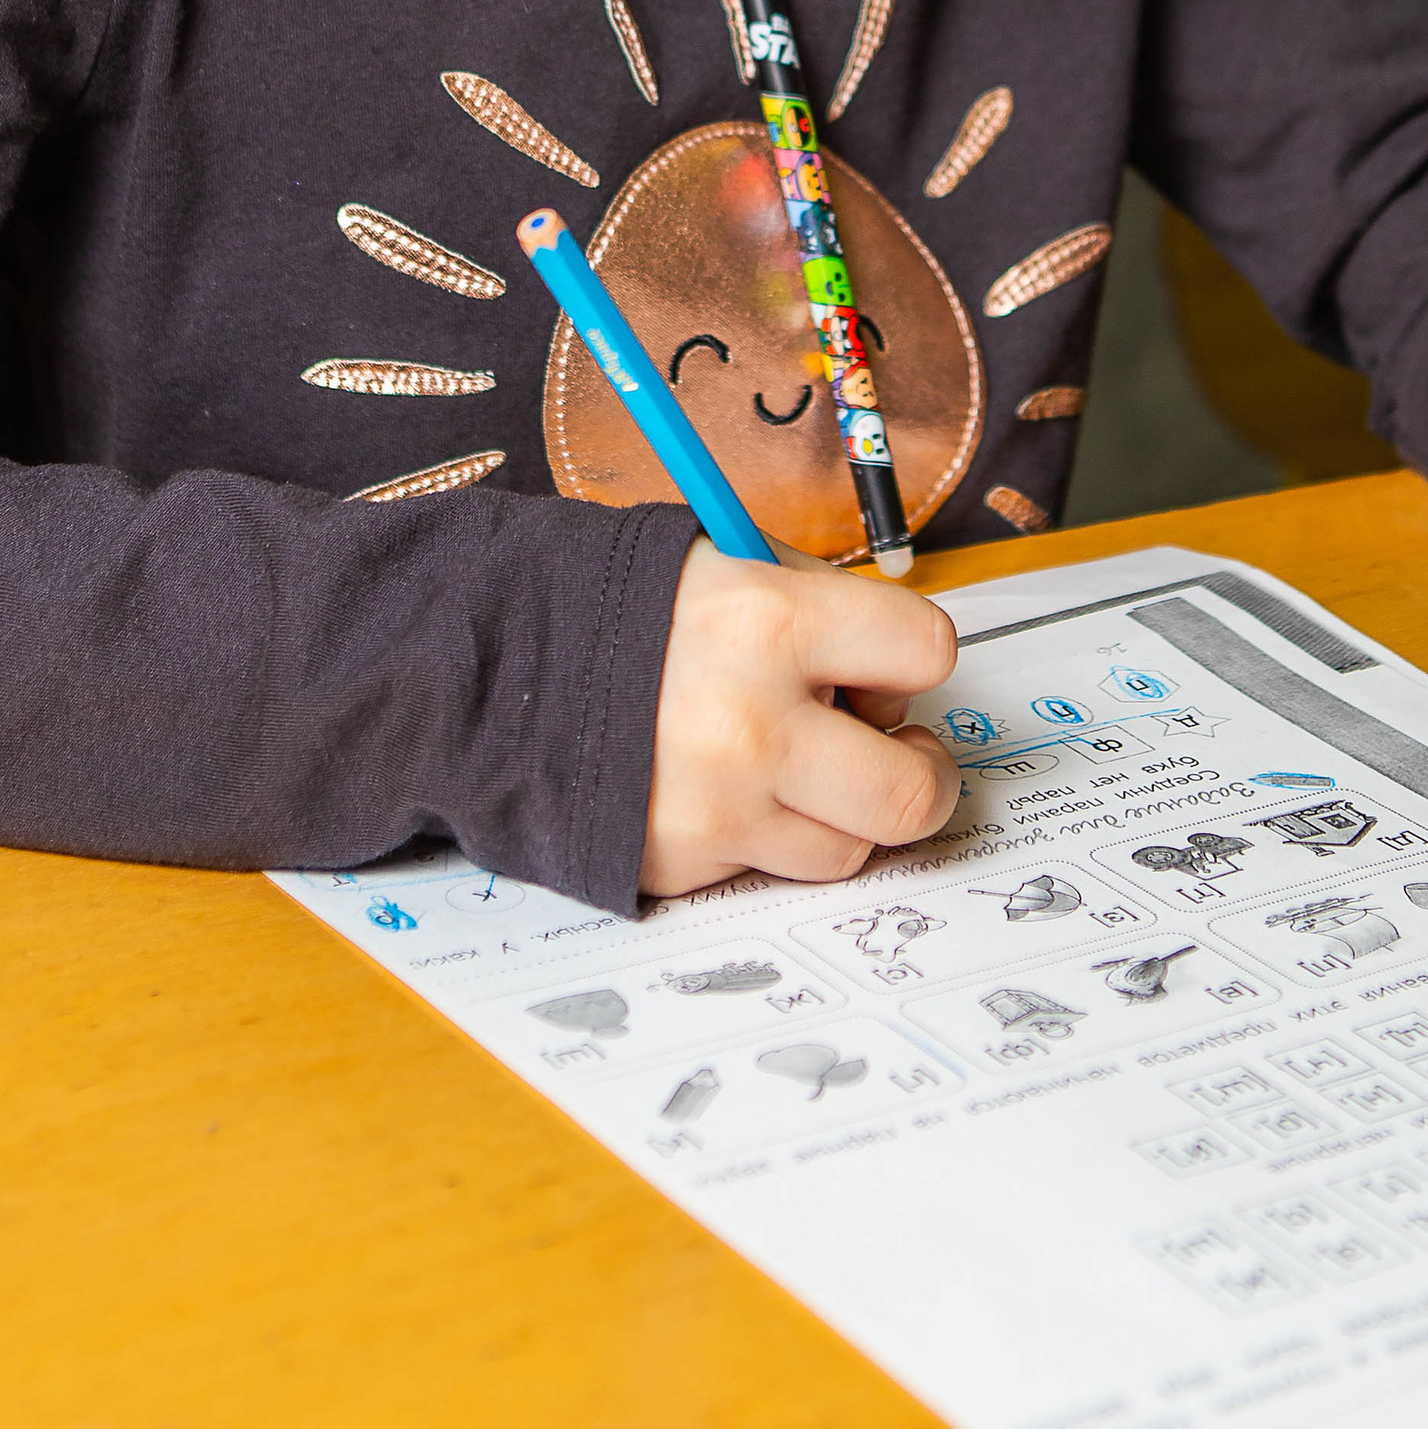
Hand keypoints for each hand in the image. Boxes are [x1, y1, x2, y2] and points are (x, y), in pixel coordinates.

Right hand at [640, 542, 960, 897]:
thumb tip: (893, 670)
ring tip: (801, 765)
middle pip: (911, 794)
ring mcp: (718, 809)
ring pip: (848, 848)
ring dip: (841, 811)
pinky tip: (728, 785)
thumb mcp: (728, 561)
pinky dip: (765, 833)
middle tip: (901, 753)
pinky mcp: (684, 866)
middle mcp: (752, 726)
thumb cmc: (627, 606)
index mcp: (770, 623)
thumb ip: (821, 607)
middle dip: (922, 775)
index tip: (893, 664)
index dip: (914, 658)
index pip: (926, 653)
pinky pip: (769, 867)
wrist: (501, 668)